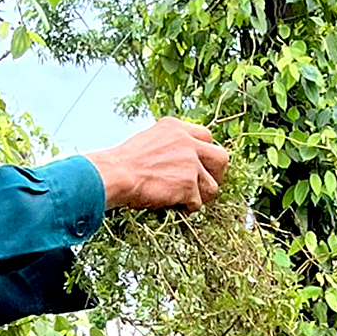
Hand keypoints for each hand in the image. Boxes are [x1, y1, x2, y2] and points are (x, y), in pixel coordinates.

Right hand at [87, 119, 229, 211]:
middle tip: (206, 185)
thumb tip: (184, 159)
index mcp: (176, 128)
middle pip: (221, 158)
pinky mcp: (188, 185)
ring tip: (186, 200)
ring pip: (212, 185)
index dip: (205, 154)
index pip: (206, 136)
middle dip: (216, 174)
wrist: (115, 174)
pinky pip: (197, 202)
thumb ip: (171, 145)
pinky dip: (187, 207)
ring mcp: (190, 164)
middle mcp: (187, 142)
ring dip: (202, 195)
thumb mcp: (150, 140)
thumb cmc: (125, 162)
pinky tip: (174, 205)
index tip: (201, 165)